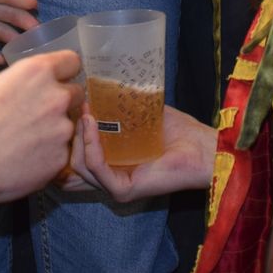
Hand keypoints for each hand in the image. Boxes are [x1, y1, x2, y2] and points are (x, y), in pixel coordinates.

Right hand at [0, 50, 81, 230]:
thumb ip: (6, 87)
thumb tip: (7, 93)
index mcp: (36, 72)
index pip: (71, 61)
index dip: (63, 70)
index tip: (56, 79)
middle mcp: (56, 97)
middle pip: (75, 94)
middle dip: (60, 102)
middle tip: (37, 114)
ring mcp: (61, 130)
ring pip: (68, 126)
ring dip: (53, 131)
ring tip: (24, 143)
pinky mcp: (60, 160)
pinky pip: (60, 153)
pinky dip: (47, 156)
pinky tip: (24, 161)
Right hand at [61, 105, 215, 201]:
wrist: (202, 148)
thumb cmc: (178, 133)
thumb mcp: (141, 114)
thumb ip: (119, 105)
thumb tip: (96, 82)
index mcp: (113, 164)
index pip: (78, 153)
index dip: (71, 130)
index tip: (73, 104)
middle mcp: (110, 178)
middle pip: (74, 158)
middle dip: (71, 131)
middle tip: (79, 105)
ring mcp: (115, 187)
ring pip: (80, 163)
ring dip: (80, 134)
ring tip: (86, 111)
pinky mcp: (123, 190)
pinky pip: (95, 167)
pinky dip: (90, 144)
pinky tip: (92, 123)